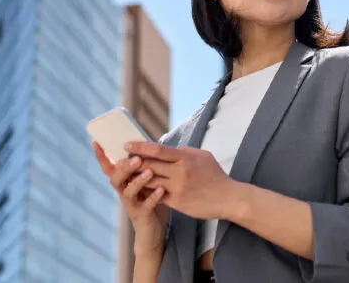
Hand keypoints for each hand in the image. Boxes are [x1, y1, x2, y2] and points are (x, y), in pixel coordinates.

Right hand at [92, 141, 169, 253]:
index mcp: (123, 182)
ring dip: (138, 181)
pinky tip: (161, 189)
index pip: (108, 167)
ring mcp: (131, 204)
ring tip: (149, 172)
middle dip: (125, 167)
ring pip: (128, 192)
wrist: (153, 230)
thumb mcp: (144, 181)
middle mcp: (123, 192)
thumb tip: (146, 144)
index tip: (95, 141)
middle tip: (136, 158)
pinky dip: (153, 197)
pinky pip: (146, 206)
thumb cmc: (149, 199)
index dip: (101, 156)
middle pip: (116, 178)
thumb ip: (142, 166)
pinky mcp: (141, 215)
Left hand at [126, 142, 240, 220]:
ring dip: (136, 178)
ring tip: (125, 175)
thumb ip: (185, 152)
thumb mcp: (203, 156)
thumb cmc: (215, 176)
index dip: (140, 147)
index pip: (158, 149)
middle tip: (119, 161)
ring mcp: (178, 187)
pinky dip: (146, 192)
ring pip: (150, 181)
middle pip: (149, 165)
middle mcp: (180, 171)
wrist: (228, 198)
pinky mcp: (177, 202)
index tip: (127, 145)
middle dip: (132, 163)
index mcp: (186, 157)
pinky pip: (156, 195)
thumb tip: (171, 149)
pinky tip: (138, 189)